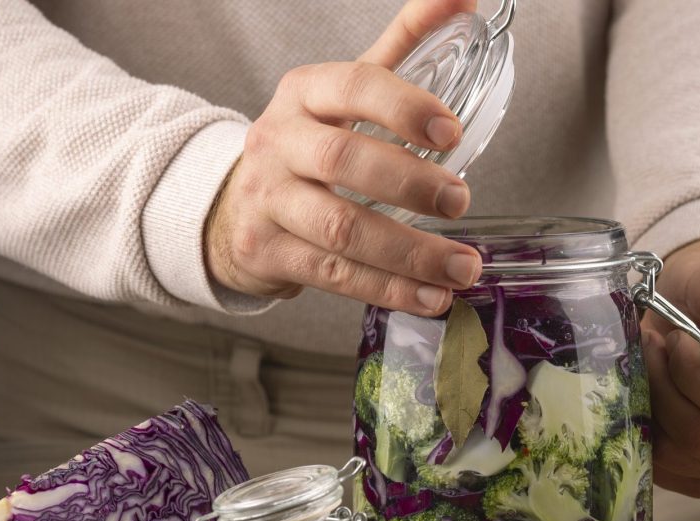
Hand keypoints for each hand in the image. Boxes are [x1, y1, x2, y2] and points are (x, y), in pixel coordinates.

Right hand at [205, 0, 481, 315]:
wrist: (236, 205)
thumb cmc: (310, 144)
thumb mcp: (347, 89)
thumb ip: (406, 44)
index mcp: (305, 93)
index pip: (352, 86)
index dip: (404, 107)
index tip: (453, 133)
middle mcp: (279, 142)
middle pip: (343, 160)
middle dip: (410, 184)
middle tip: (462, 201)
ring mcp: (268, 201)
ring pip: (341, 229)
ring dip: (410, 253)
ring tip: (464, 266)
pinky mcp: (267, 253)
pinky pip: (335, 276)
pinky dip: (390, 290)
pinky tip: (432, 297)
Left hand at [642, 238, 699, 497]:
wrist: (697, 311)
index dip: (696, 376)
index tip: (678, 338)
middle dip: (668, 391)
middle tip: (654, 349)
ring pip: (686, 457)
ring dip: (654, 409)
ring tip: (651, 368)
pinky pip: (672, 473)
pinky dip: (649, 436)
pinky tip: (651, 398)